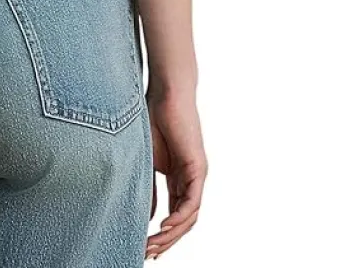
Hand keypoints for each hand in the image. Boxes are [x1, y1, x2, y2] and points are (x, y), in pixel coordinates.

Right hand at [144, 88, 206, 259]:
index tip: (145, 246)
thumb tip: (146, 216)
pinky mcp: (197, 168)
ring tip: (153, 245)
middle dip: (167, 240)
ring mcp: (196, 175)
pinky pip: (192, 201)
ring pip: (189, 216)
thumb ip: (147, 187)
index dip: (163, 234)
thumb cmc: (152, 118)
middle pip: (184, 221)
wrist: (165, 92)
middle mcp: (190, 180)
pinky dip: (179, 217)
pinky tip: (164, 226)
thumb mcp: (145, 160)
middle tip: (148, 253)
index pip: (174, 214)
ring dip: (172, 234)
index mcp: (178, 178)